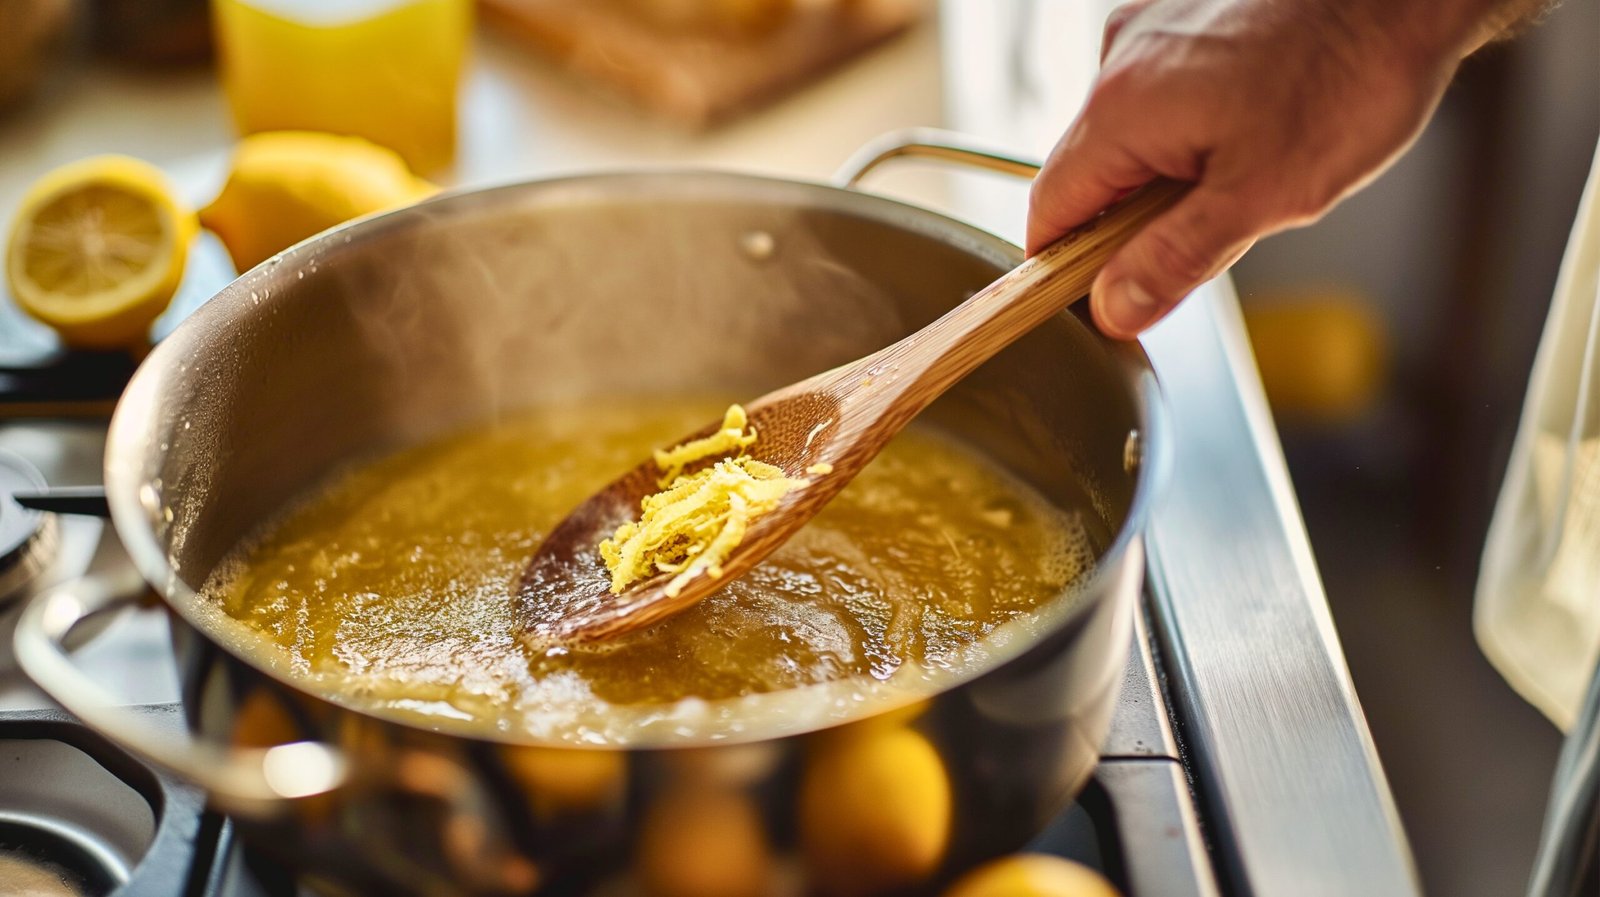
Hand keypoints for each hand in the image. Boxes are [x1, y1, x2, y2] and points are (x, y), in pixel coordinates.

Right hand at [1027, 0, 1484, 338]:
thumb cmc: (1351, 75)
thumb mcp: (1263, 196)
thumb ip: (1175, 259)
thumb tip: (1114, 306)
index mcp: (1121, 109)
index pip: (1050, 210)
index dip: (1064, 268)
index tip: (1097, 300)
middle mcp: (1121, 59)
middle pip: (1088, 171)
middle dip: (1131, 218)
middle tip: (1206, 235)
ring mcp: (1151, 27)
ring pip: (1128, 133)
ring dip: (1167, 170)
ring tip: (1249, 169)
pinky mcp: (1185, 13)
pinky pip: (1161, 91)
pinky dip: (1191, 124)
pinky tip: (1255, 124)